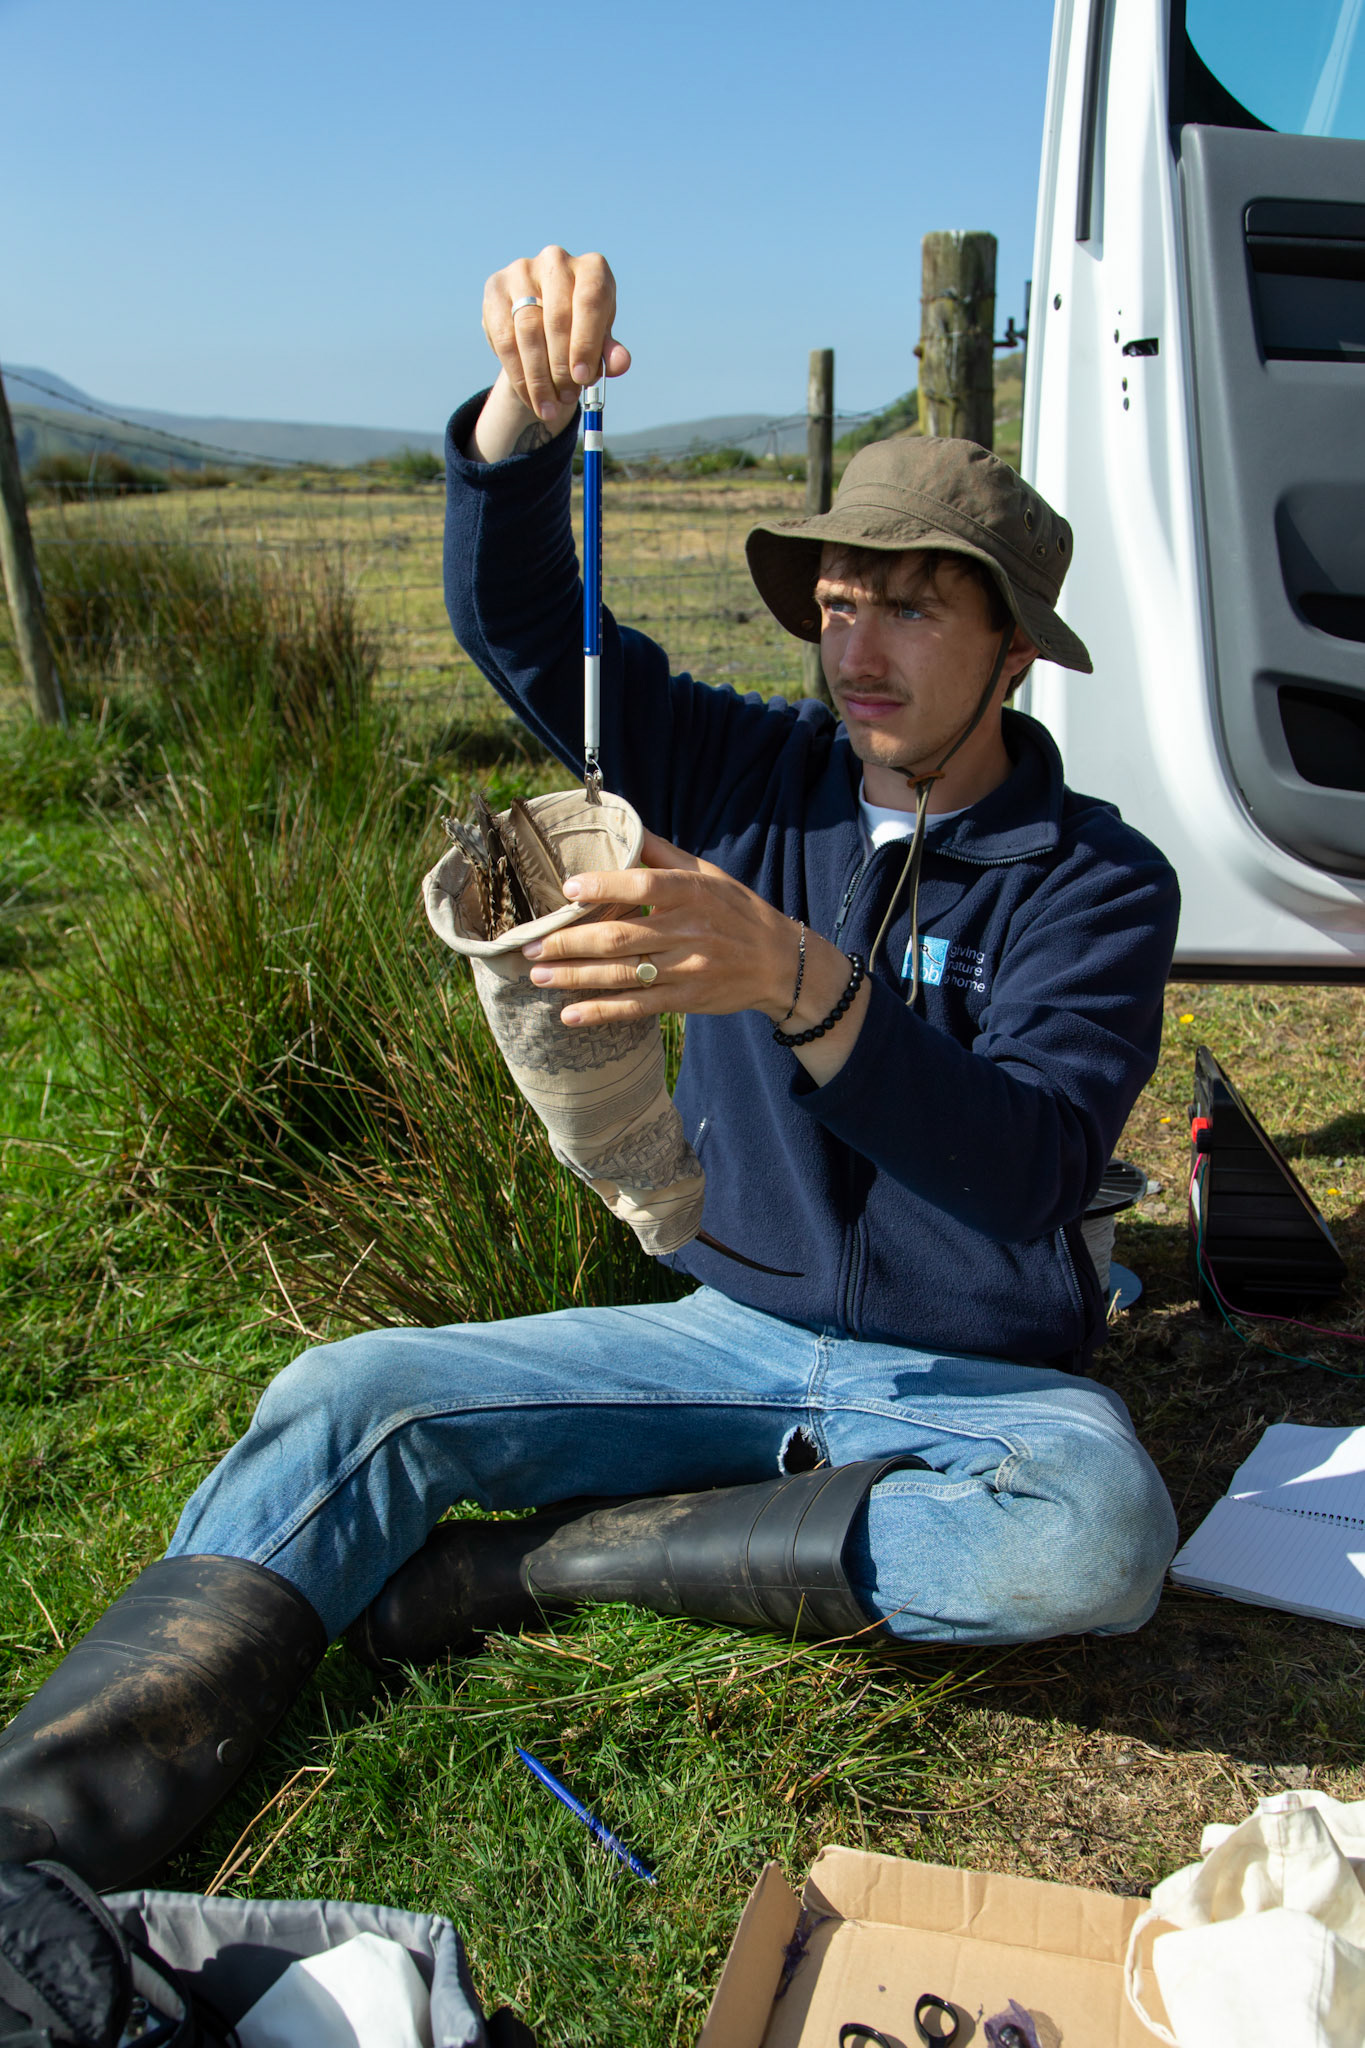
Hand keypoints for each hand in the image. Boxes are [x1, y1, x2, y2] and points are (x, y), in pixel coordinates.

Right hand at [480, 246, 630, 434]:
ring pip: (528, 329)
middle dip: (561, 366)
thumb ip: (609, 352)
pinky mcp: (495, 288)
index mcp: (592, 268)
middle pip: (557, 318)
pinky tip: (529, 396)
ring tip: (549, 406)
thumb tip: (620, 364)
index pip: (590, 301)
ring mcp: (522, 271)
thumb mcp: (599, 342)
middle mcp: (556, 261)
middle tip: (565, 398)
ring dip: (538, 376)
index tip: (583, 378)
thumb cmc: (580, 331)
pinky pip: (504, 337)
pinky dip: (517, 373)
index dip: (586, 343)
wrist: (543, 323)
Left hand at [519, 831, 870, 1084]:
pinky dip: (601, 1012)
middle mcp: (688, 931)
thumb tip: (625, 826)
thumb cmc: (736, 911)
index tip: (568, 889)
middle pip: (622, 937)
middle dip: (571, 943)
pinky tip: (569, 1015)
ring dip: (576, 977)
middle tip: (532, 947)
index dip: (605, 887)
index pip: (644, 886)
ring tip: (538, 976)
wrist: (779, 963)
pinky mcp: (684, 999)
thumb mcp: (708, 874)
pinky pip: (636, 1007)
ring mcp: (686, 969)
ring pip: (622, 975)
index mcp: (692, 893)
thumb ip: (663, 854)